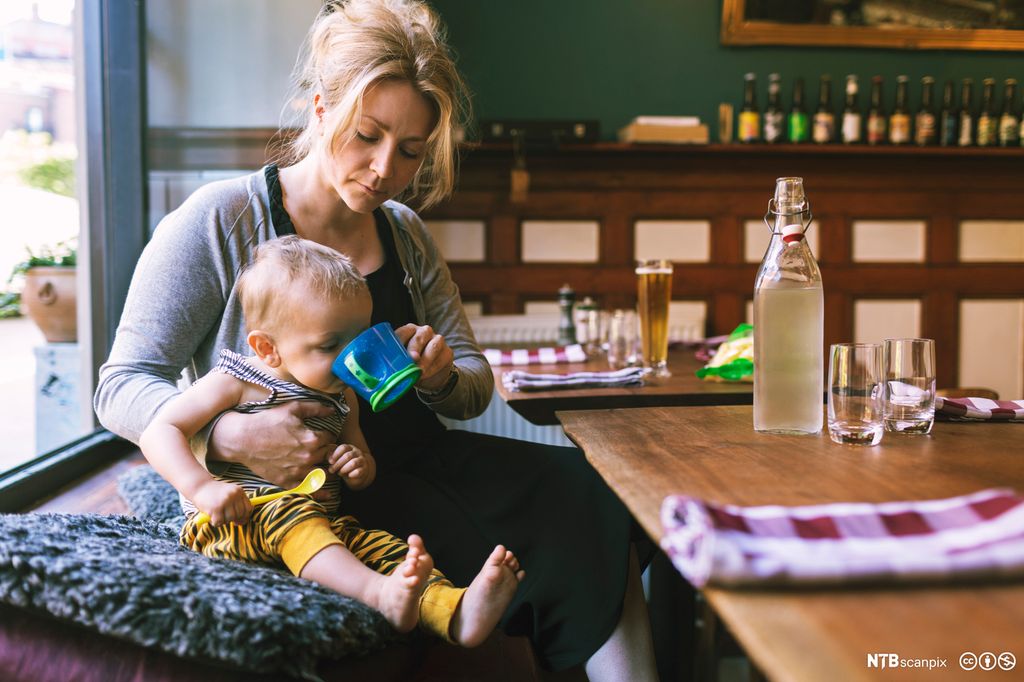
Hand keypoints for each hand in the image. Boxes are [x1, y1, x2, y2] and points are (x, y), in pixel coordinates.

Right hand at [192, 480, 250, 526]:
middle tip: (225, 518)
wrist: (199, 486)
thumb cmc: (214, 493)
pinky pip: (219, 522)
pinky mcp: (215, 508)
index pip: (248, 508)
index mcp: (239, 491)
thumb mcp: (229, 493)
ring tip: (217, 515)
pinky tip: (212, 517)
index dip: (244, 516)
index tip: (239, 520)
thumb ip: (237, 503)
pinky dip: (215, 523)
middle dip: (233, 519)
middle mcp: (234, 495)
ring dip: (224, 521)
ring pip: (230, 519)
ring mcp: (225, 501)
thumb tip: (243, 521)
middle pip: (240, 515)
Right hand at [208, 401, 335, 489]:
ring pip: (324, 474)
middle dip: (329, 452)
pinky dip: (320, 493)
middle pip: (329, 456)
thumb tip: (333, 410)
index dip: (328, 436)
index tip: (324, 436)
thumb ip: (315, 408)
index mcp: (312, 439)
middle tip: (326, 450)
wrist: (242, 439)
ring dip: (328, 470)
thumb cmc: (267, 421)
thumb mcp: (292, 409)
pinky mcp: (287, 482)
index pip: (331, 439)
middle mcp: (308, 457)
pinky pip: (309, 491)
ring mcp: (298, 472)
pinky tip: (328, 494)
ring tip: (327, 467)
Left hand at [328, 444, 375, 490]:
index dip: (336, 454)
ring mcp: (362, 460)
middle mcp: (357, 452)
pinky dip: (352, 474)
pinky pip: (359, 471)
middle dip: (338, 464)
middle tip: (331, 470)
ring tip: (339, 473)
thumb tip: (328, 458)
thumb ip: (332, 457)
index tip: (330, 462)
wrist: (358, 471)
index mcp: (350, 448)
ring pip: (353, 463)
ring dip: (344, 469)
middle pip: (347, 456)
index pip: (343, 448)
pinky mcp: (364, 469)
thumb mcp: (338, 459)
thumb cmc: (344, 464)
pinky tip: (348, 475)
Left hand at [395, 323, 453, 392]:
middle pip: (419, 337)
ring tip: (418, 372)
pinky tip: (425, 375)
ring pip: (433, 346)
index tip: (394, 352)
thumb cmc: (411, 365)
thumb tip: (381, 369)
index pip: (403, 332)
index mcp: (409, 330)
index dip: (399, 341)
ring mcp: (438, 340)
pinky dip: (433, 368)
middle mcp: (424, 332)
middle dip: (414, 349)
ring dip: (425, 360)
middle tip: (411, 360)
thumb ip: (394, 360)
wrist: (430, 376)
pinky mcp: (448, 352)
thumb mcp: (401, 361)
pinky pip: (441, 358)